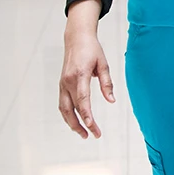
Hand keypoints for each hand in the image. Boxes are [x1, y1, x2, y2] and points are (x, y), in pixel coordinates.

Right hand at [59, 0, 115, 138]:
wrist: (76, 38)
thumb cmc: (92, 50)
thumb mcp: (103, 64)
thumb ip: (107, 83)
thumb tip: (111, 101)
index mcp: (79, 75)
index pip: (82, 99)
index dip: (87, 115)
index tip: (92, 126)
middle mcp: (68, 81)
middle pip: (72, 108)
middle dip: (81, 124)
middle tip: (94, 135)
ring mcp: (62, 84)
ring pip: (64, 109)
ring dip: (72, 123)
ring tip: (84, 134)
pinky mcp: (62, 85)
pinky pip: (63, 104)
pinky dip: (68, 115)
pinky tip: (76, 123)